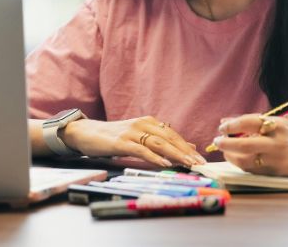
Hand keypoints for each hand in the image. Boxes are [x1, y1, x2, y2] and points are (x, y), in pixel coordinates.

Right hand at [61, 116, 206, 167]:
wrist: (87, 133)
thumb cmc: (114, 137)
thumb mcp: (139, 136)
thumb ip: (161, 141)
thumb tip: (188, 146)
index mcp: (149, 122)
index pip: (173, 135)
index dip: (187, 146)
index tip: (200, 158)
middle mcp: (142, 124)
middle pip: (169, 138)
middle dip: (186, 151)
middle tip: (199, 163)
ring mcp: (132, 133)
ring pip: (158, 143)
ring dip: (175, 154)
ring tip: (188, 163)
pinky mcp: (121, 142)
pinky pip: (141, 150)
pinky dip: (154, 157)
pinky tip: (165, 163)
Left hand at [212, 114, 287, 176]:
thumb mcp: (284, 123)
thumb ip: (260, 123)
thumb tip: (231, 123)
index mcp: (279, 125)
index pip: (249, 122)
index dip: (232, 124)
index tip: (222, 126)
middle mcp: (278, 143)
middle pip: (244, 143)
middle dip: (226, 143)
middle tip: (217, 141)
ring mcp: (278, 160)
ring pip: (246, 160)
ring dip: (232, 156)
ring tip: (226, 152)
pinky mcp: (279, 173)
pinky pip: (255, 170)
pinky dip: (243, 165)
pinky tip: (239, 160)